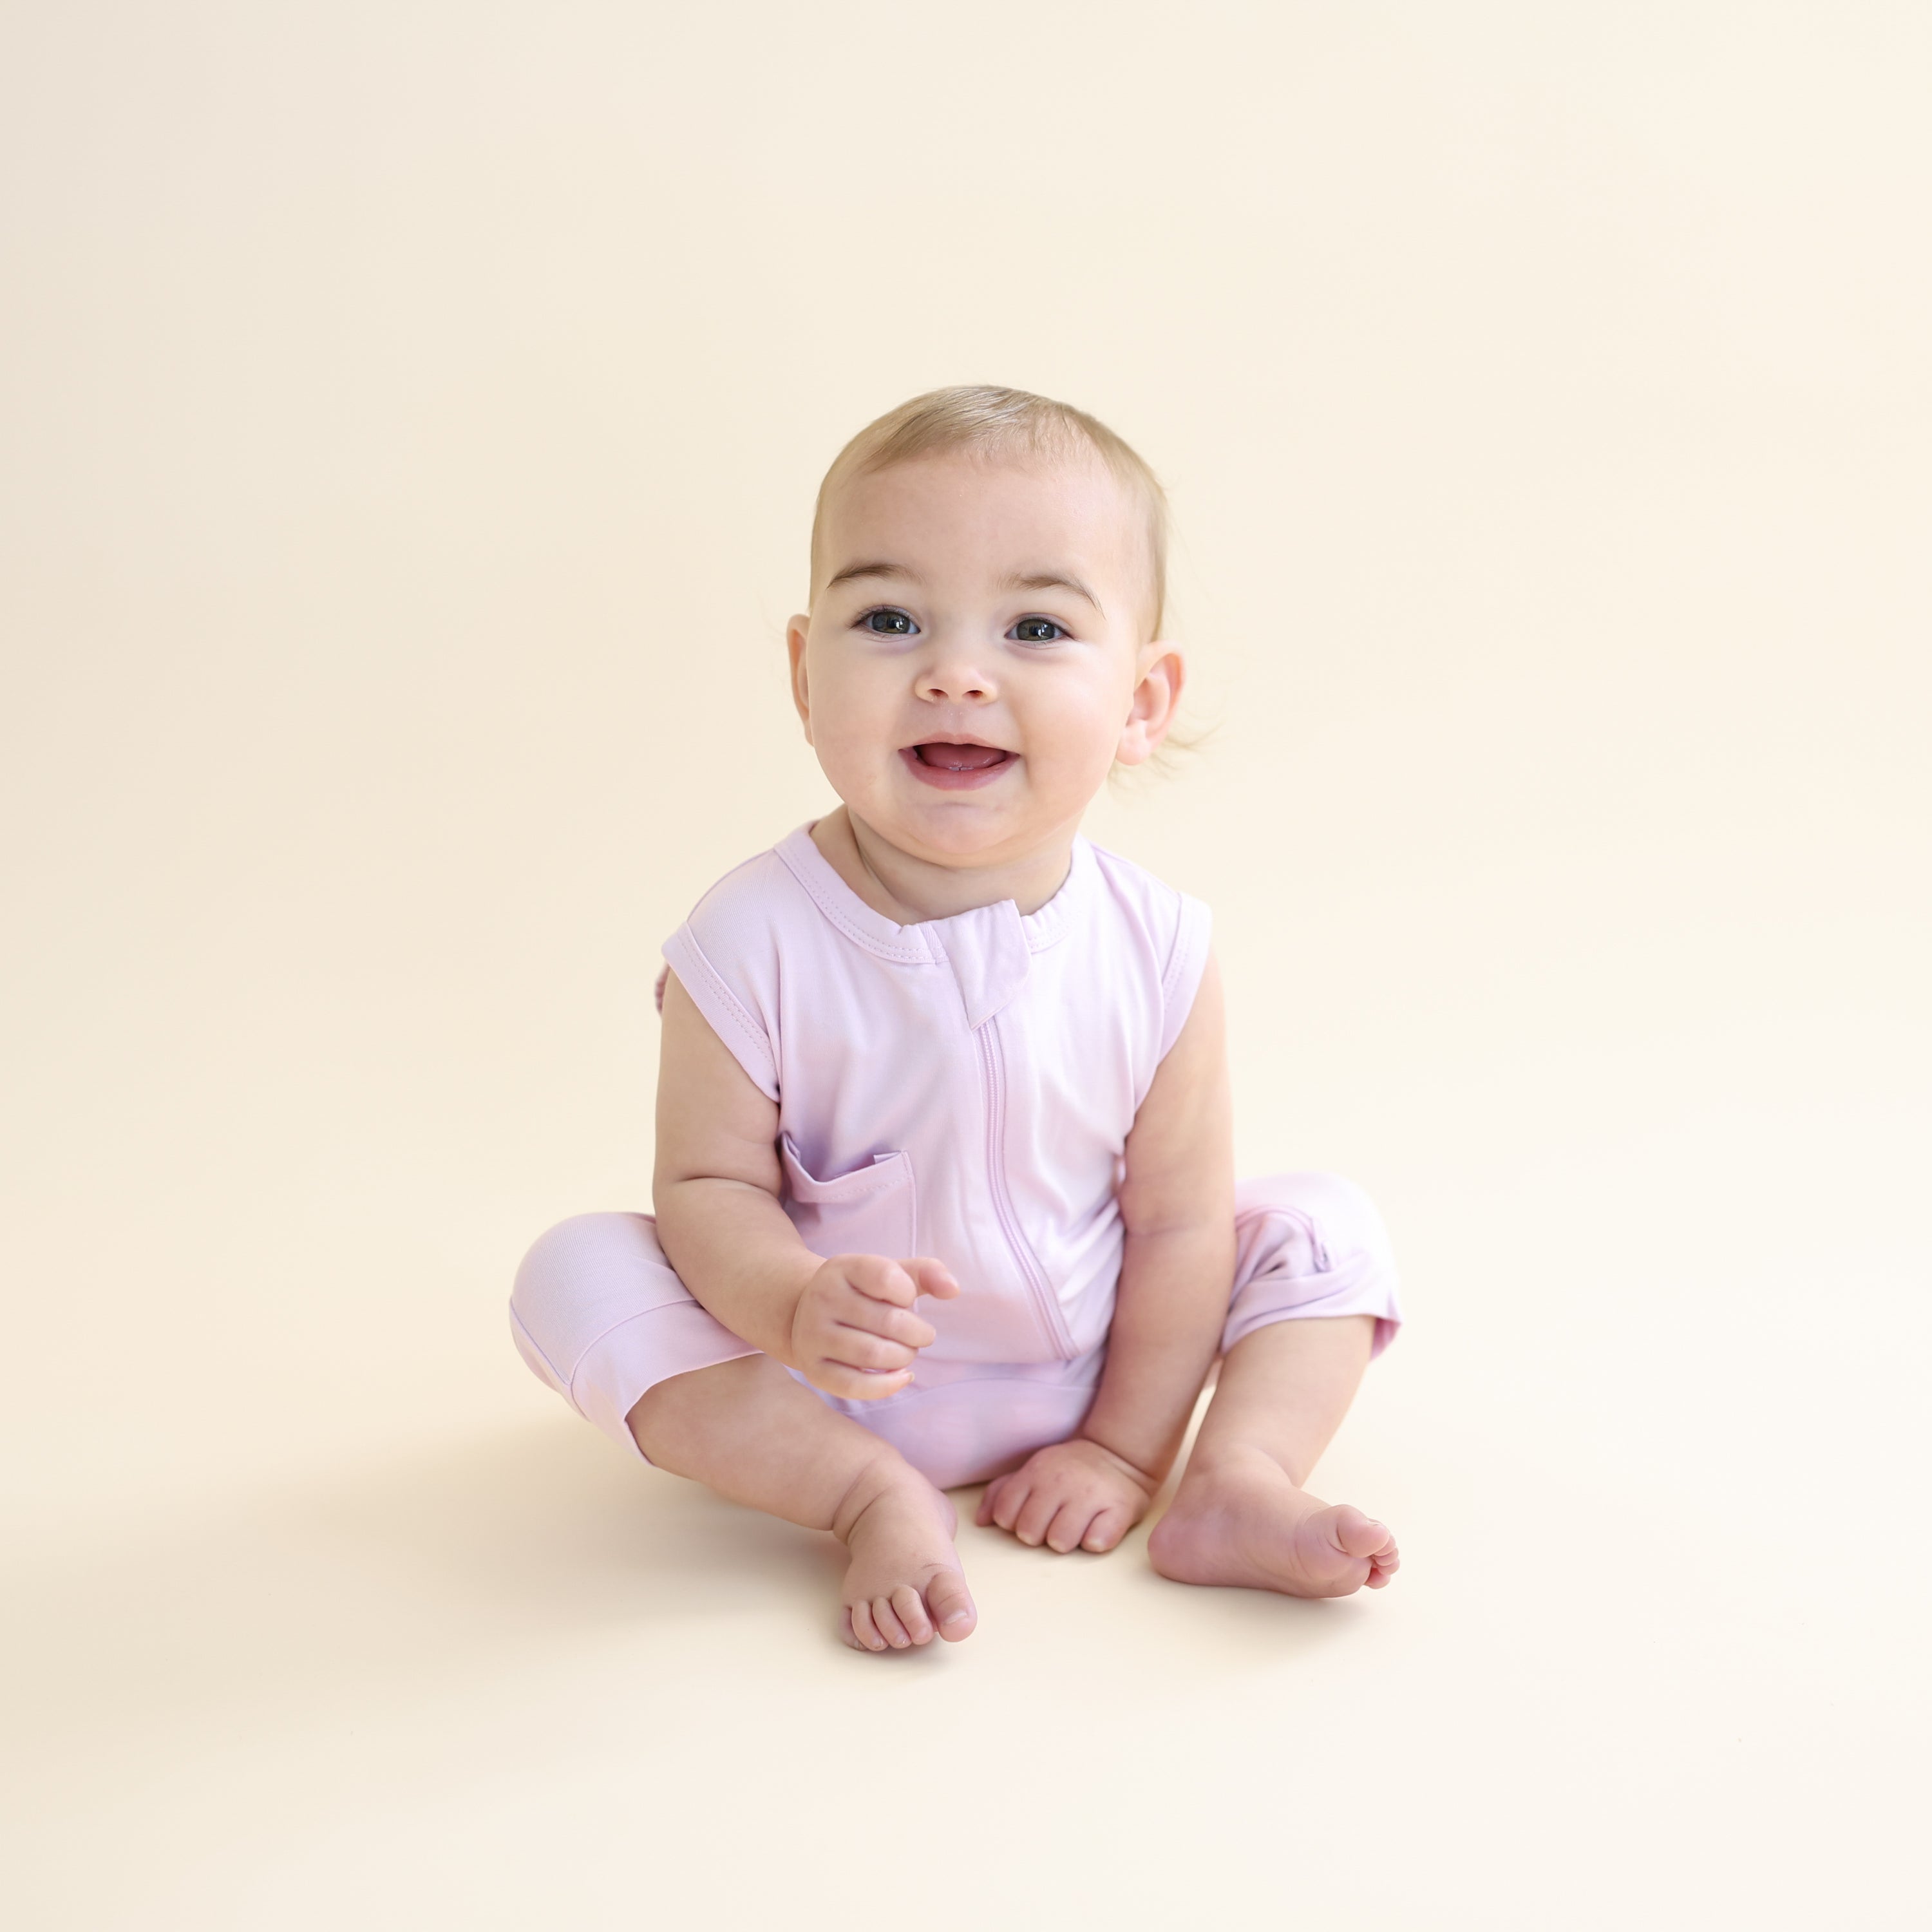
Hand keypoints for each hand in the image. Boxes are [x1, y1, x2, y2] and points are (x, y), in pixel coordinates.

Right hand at [788, 1253, 958, 1399]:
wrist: (806, 1312)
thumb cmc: (862, 1293)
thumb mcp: (890, 1273)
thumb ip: (926, 1273)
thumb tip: (953, 1289)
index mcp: (842, 1268)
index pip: (886, 1277)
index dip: (908, 1293)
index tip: (906, 1299)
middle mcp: (821, 1298)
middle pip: (888, 1321)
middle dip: (917, 1333)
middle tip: (920, 1335)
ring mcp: (813, 1335)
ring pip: (873, 1355)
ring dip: (904, 1358)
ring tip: (906, 1353)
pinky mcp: (813, 1369)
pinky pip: (855, 1386)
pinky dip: (887, 1386)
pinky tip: (902, 1377)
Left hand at [975, 1438, 1156, 1553]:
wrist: (1117, 1455)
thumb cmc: (1066, 1471)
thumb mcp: (1031, 1471)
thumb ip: (1001, 1493)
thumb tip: (981, 1522)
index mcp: (1035, 1471)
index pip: (1005, 1514)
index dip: (1014, 1523)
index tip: (1029, 1516)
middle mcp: (1060, 1480)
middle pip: (1030, 1533)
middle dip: (1039, 1535)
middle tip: (1053, 1523)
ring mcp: (1090, 1494)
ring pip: (1060, 1541)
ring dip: (1066, 1541)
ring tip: (1075, 1527)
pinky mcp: (1119, 1509)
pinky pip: (1096, 1543)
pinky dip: (1095, 1540)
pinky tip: (1096, 1527)